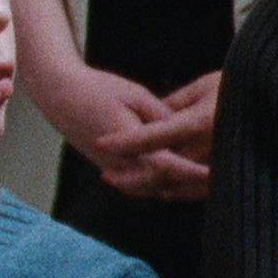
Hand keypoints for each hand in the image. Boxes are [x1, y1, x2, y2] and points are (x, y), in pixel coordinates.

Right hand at [29, 61, 206, 200]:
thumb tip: (186, 133)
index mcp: (129, 142)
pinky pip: (137, 182)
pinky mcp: (108, 167)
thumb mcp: (136, 95)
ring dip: (174, 188)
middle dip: (188, 185)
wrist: (59, 94)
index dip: (191, 171)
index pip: (166, 165)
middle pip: (160, 183)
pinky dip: (157, 184)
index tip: (213, 172)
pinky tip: (178, 181)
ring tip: (203, 184)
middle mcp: (119, 162)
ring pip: (148, 187)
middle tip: (218, 180)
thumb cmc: (99, 88)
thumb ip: (161, 116)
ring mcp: (112, 168)